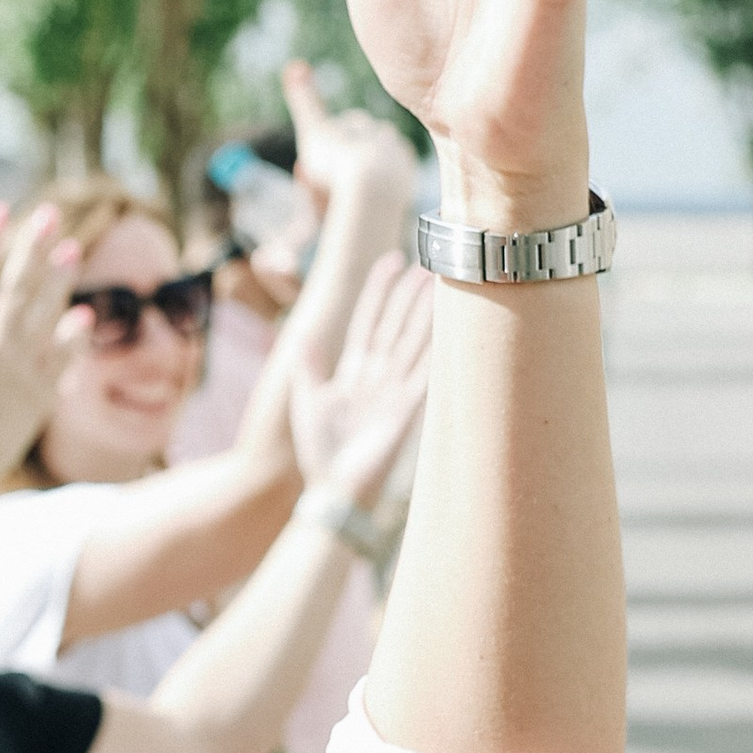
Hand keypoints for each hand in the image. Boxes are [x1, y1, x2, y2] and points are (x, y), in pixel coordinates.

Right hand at [0, 203, 84, 495]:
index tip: (0, 210)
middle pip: (16, 286)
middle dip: (33, 247)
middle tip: (51, 213)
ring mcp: (18, 374)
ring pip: (43, 317)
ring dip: (59, 282)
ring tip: (73, 251)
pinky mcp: (37, 400)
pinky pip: (61, 362)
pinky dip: (73, 338)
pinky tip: (84, 316)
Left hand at [290, 253, 433, 509]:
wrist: (333, 490)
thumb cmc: (320, 451)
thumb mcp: (308, 400)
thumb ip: (309, 365)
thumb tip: (303, 332)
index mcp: (355, 372)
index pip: (370, 321)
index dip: (379, 292)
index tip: (392, 262)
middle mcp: (379, 377)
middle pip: (397, 327)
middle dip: (410, 297)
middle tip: (427, 267)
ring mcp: (396, 392)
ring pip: (414, 344)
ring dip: (427, 315)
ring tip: (440, 285)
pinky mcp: (407, 412)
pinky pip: (425, 375)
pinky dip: (437, 353)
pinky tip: (449, 330)